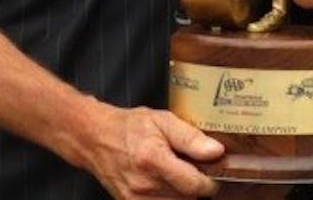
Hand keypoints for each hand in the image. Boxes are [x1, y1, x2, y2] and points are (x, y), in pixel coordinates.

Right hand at [86, 105, 223, 198]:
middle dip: (197, 186)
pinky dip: (169, 198)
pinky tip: (167, 184)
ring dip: (183, 194)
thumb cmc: (130, 127)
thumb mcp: (163, 121)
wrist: (96, 139)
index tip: (213, 173)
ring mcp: (135, 199)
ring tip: (178, 175)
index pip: (194, 185)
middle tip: (194, 169)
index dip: (210, 182)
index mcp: (153, 159)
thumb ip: (191, 137)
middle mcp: (143, 184)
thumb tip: (216, 152)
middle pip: (187, 198)